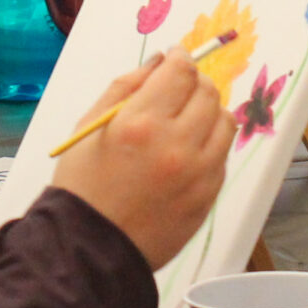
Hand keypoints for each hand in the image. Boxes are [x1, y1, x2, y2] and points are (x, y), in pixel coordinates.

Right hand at [50, 50, 235, 268]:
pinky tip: (188, 148)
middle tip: (180, 86)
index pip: (180, 72)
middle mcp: (176, 145)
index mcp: (141, 123)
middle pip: (207, 92)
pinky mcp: (208, 197)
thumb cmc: (82, 185)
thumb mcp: (90, 126)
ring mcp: (198, 174)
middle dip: (195, 81)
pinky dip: (211, 142)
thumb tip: (159, 61)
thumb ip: (125, 87)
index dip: (180, 57)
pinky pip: (223, 155)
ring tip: (188, 117)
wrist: (91, 249)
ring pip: (225, 121)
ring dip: (210, 110)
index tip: (175, 57)